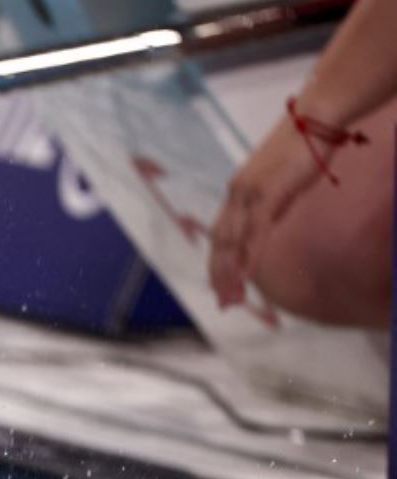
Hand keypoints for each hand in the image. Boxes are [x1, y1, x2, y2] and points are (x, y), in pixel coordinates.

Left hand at [208, 118, 330, 309]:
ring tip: (231, 298)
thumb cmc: (304, 148)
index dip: (218, 263)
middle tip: (223, 304)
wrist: (316, 119)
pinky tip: (247, 277)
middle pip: (220, 243)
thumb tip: (267, 225)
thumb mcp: (281, 183)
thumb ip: (271, 206)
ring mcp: (250, 193)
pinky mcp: (269, 192)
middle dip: (220, 276)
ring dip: (231, 274)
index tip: (221, 287)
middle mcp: (237, 194)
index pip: (221, 234)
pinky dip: (249, 257)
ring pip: (233, 241)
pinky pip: (256, 232)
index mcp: (238, 192)